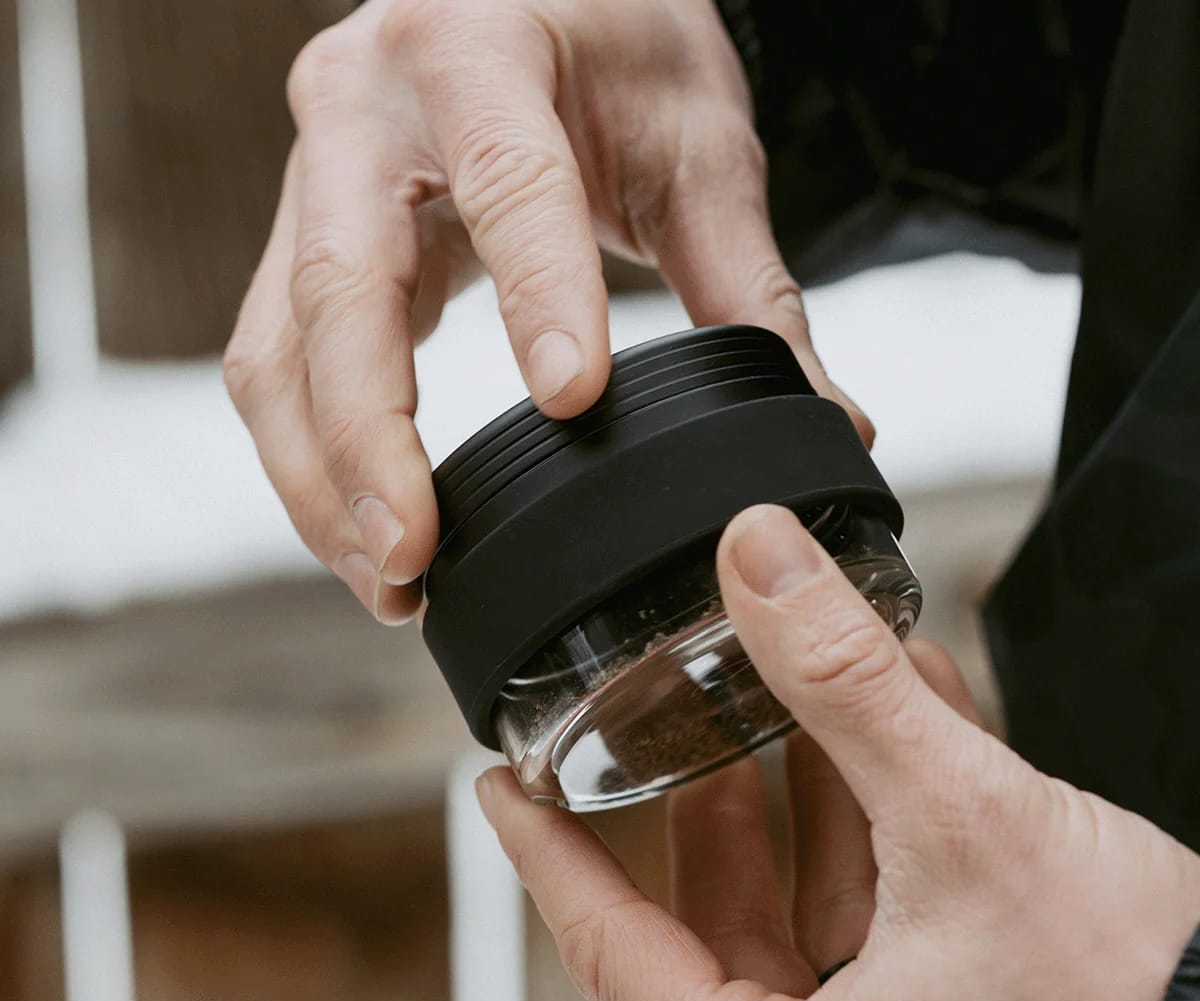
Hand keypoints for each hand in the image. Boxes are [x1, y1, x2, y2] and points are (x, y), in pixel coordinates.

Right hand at [223, 0, 868, 624]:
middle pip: (338, 291)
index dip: (536, 295)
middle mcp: (366, 108)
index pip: (505, 182)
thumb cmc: (613, 45)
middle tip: (414, 561)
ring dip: (321, 479)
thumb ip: (751, 283)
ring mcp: (315, 177)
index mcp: (477, 48)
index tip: (571, 407)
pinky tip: (364, 529)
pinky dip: (314, 459)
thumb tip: (827, 421)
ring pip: (278, 348)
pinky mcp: (302, 240)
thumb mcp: (696, 145)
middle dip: (370, 442)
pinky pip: (279, 362)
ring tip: (387, 581)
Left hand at [478, 504, 1199, 1000]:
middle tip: (673, 705)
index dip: (541, 851)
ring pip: (796, 905)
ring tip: (796, 688)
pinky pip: (871, 914)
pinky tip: (892, 726)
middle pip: (705, 914)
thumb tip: (758, 559)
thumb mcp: (961, 817)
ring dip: (803, 792)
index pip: (603, 947)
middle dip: (700, 794)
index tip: (498, 783)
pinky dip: (873, 822)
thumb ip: (843, 678)